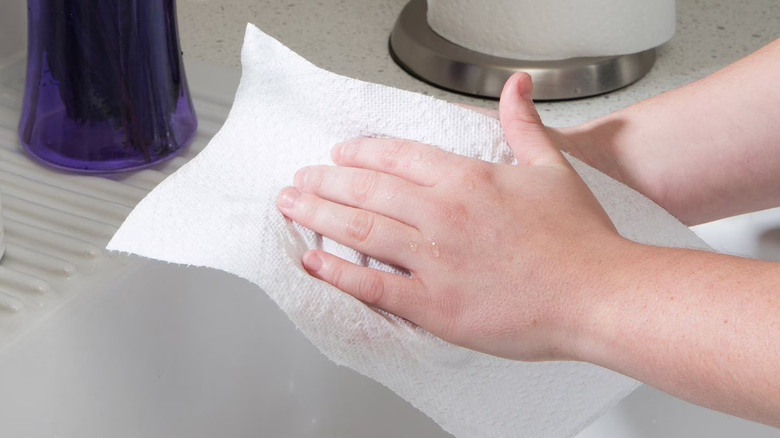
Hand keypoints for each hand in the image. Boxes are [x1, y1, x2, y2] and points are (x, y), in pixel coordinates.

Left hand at [277, 73, 628, 361]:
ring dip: (319, 215)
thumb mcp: (553, 167)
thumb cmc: (579, 238)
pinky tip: (312, 262)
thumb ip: (523, 124)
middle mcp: (442, 213)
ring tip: (292, 206)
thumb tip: (516, 85)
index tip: (340, 153)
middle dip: (326, 181)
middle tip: (300, 179)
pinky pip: (373, 285)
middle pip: (367, 188)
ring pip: (361, 229)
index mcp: (467, 178)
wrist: (598, 294)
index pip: (397, 156)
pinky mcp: (433, 304)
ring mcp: (434, 259)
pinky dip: (337, 272)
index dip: (361, 152)